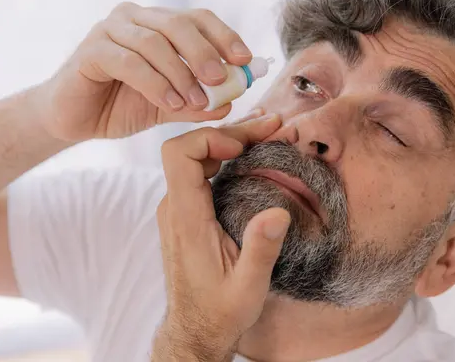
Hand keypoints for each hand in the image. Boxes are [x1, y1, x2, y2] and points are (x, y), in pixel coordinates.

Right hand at [35, 3, 252, 141]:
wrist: (74, 120)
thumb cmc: (121, 105)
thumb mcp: (168, 106)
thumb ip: (197, 103)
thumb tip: (231, 102)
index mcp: (156, 24)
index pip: (197, 18)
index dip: (224, 36)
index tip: (245, 60)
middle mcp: (134, 19)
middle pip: (178, 23)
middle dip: (204, 53)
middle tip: (221, 80)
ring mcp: (110, 30)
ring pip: (154, 43)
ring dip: (180, 73)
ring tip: (196, 101)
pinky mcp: (91, 50)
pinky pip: (129, 62)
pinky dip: (154, 82)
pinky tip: (170, 103)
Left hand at [152, 114, 290, 360]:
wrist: (195, 328)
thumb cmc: (220, 310)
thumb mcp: (248, 287)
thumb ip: (260, 250)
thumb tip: (279, 213)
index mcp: (186, 218)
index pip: (178, 154)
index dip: (208, 137)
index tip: (242, 146)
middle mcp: (175, 207)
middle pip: (191, 148)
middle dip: (231, 132)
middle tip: (272, 126)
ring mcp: (177, 208)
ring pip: (196, 157)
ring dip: (230, 142)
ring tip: (267, 135)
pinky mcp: (185, 212)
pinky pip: (199, 171)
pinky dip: (225, 157)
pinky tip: (251, 156)